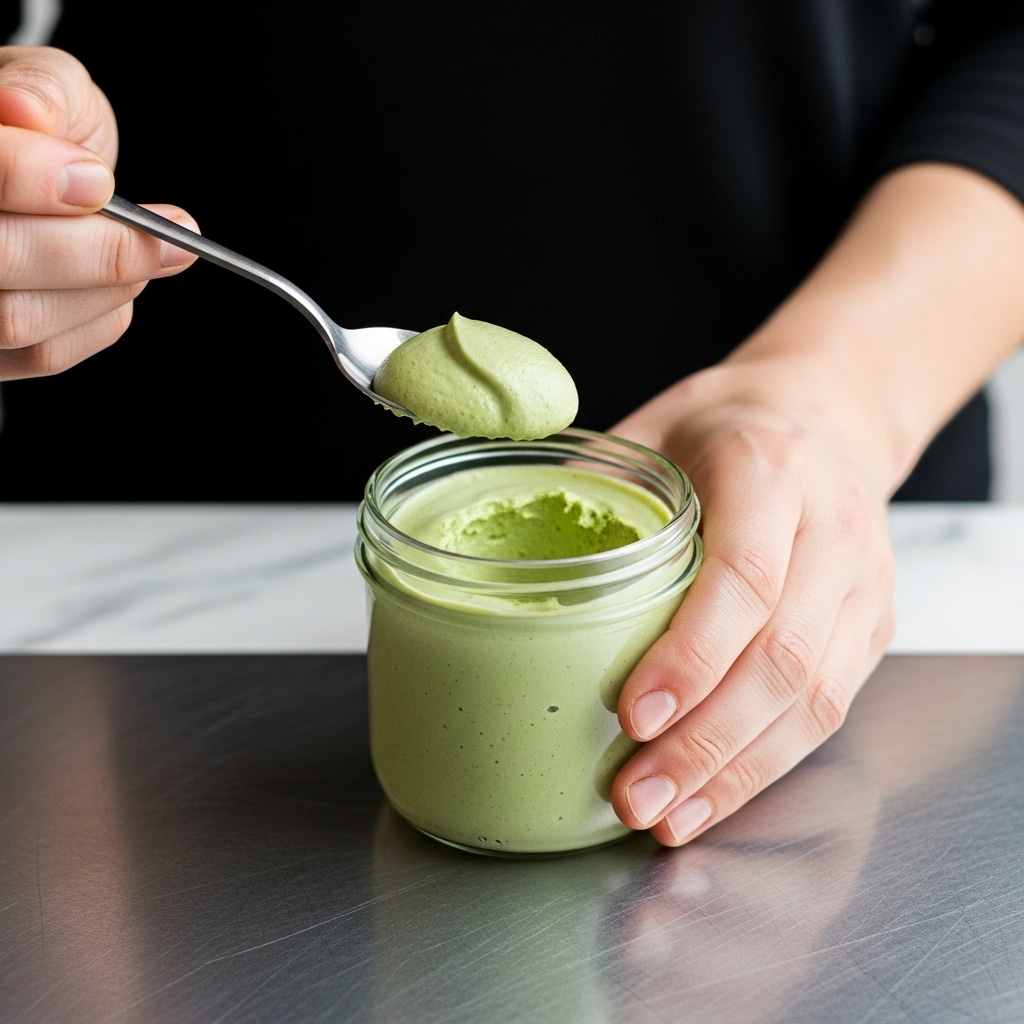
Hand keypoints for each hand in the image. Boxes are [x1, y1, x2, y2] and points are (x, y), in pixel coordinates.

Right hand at [0, 46, 197, 379]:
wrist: (35, 169)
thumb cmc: (35, 128)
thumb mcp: (46, 87)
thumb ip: (44, 92)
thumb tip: (30, 115)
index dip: (32, 178)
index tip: (99, 181)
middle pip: (2, 257)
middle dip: (97, 251)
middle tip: (166, 235)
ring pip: (22, 319)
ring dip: (106, 288)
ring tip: (148, 253)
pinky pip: (44, 353)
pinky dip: (100, 318)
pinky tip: (119, 283)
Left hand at [608, 353, 896, 845]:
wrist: (830, 412)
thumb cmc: (729, 423)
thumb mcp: (655, 425)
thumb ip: (596, 488)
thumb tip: (509, 554)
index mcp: (770, 469)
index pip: (745, 577)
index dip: (692, 654)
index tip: (631, 712)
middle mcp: (833, 529)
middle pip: (784, 657)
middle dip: (706, 740)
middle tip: (635, 794)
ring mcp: (863, 584)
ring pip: (815, 698)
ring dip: (736, 771)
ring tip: (666, 816)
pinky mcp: (872, 627)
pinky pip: (829, 708)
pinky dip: (766, 763)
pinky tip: (712, 795)